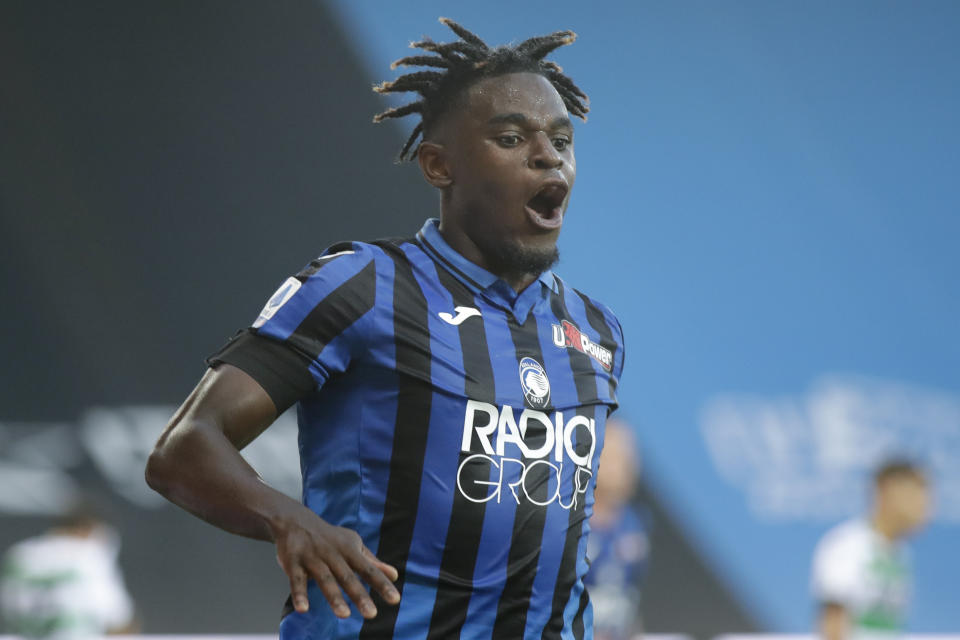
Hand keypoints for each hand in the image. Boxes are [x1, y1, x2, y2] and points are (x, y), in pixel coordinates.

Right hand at [272, 509, 399, 618]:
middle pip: (347, 577)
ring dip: (334, 597)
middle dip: (359, 595)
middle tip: (372, 614)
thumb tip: (395, 575)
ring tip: (344, 614)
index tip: (395, 599)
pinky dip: (299, 594)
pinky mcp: (293, 563)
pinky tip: (303, 609)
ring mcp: (313, 558)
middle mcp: (333, 554)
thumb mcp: (352, 545)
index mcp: (349, 550)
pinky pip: (296, 580)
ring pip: (325, 579)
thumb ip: (372, 562)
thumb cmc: (330, 538)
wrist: (296, 521)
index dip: (382, 584)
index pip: (368, 569)